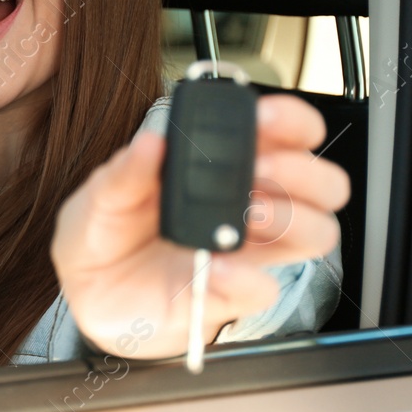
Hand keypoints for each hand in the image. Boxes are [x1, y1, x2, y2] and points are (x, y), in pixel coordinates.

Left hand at [52, 93, 348, 359]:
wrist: (87, 291)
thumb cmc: (105, 232)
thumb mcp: (100, 194)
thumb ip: (125, 171)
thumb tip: (151, 141)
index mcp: (224, 165)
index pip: (288, 134)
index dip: (293, 122)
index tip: (266, 117)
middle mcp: (249, 205)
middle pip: (323, 184)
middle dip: (302, 170)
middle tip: (259, 168)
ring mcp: (246, 251)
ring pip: (316, 232)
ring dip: (290, 218)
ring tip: (248, 215)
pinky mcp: (231, 294)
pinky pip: (265, 288)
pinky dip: (244, 276)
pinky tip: (212, 267)